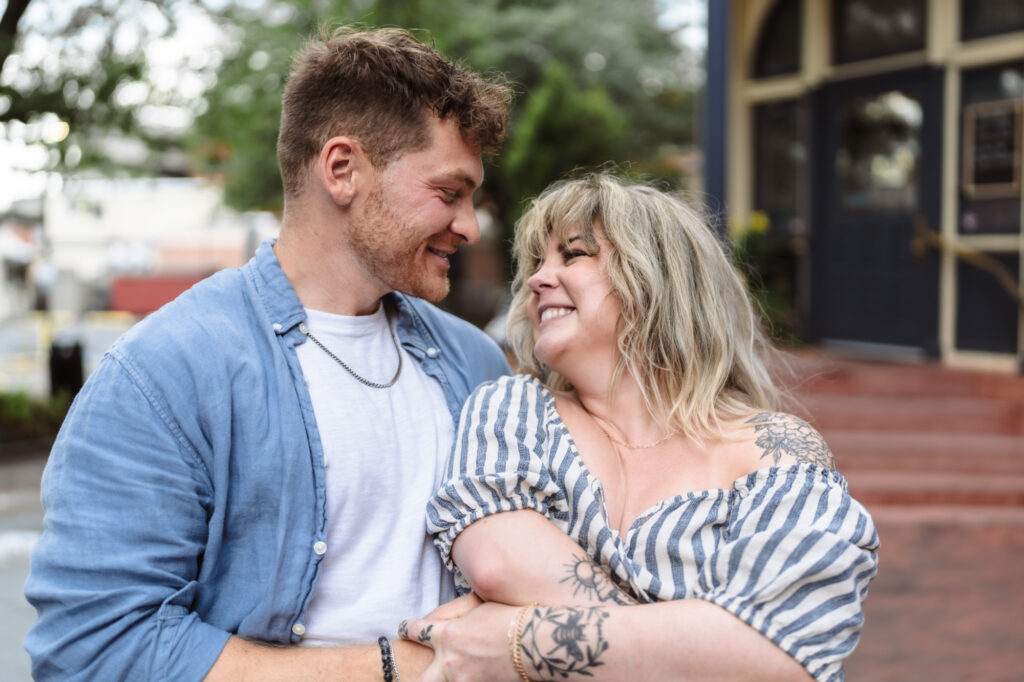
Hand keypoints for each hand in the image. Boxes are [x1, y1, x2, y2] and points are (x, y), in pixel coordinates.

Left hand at [399, 599, 521, 681]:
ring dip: (446, 678)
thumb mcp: (478, 606)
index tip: (403, 628)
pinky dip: (467, 680)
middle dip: (411, 679)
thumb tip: (441, 622)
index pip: (417, 631)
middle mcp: (450, 662)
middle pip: (420, 680)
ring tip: (458, 671)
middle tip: (408, 675)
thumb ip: (455, 615)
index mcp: (447, 634)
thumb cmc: (510, 617)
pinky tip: (475, 677)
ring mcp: (464, 680)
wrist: (535, 641)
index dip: (408, 628)